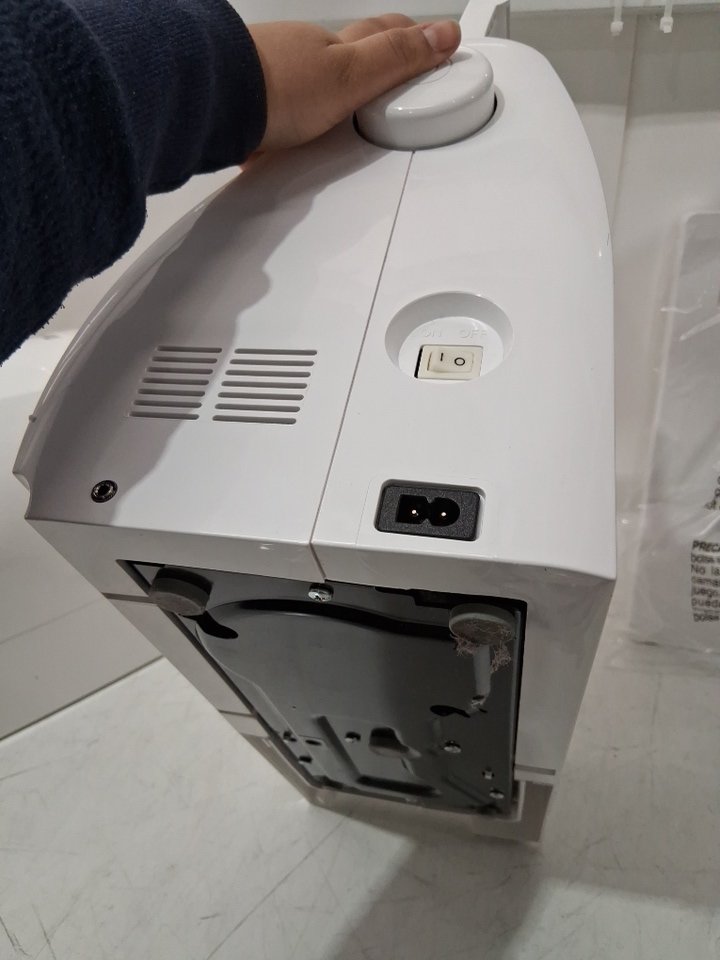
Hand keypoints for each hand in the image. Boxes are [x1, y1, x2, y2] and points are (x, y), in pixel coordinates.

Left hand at [248, 15, 461, 150]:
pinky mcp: (253, 106)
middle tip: (400, 61)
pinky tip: (299, 126)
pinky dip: (299, 109)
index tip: (435, 41)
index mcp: (336, 46)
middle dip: (377, 54)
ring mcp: (276, 77)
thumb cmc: (276, 88)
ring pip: (315, 76)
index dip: (414, 38)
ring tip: (352, 101)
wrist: (213, 103)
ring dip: (335, 84)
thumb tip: (442, 36)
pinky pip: (284, 103)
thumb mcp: (350, 76)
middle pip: (350, 52)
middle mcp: (305, 54)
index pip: (386, 35)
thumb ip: (395, 59)